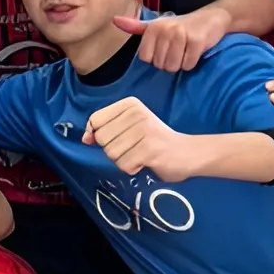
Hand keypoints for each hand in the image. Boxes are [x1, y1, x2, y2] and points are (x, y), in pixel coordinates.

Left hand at [84, 96, 204, 181]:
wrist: (188, 153)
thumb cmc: (155, 141)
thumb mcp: (129, 127)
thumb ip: (105, 129)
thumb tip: (85, 138)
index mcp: (130, 105)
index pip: (96, 120)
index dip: (96, 135)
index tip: (114, 140)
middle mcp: (137, 114)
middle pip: (102, 138)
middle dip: (113, 150)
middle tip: (133, 148)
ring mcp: (144, 131)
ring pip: (111, 154)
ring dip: (123, 160)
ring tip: (140, 154)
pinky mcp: (150, 149)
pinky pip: (124, 165)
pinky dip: (132, 169)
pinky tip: (146, 162)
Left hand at [116, 4, 228, 73]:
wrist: (211, 18)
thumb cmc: (181, 26)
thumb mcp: (157, 24)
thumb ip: (136, 26)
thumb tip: (114, 20)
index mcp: (153, 28)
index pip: (145, 58)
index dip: (156, 58)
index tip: (164, 49)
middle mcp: (165, 29)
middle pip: (160, 64)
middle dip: (170, 62)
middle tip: (178, 49)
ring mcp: (182, 35)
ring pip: (173, 66)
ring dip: (181, 63)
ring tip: (185, 50)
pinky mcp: (197, 42)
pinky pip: (188, 65)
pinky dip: (192, 62)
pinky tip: (195, 51)